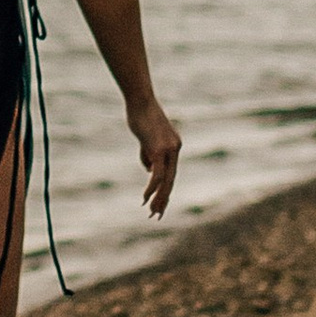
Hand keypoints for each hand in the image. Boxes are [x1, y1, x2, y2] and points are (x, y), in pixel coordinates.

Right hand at [132, 100, 181, 217]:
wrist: (141, 101)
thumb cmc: (140, 115)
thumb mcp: (145, 138)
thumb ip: (148, 154)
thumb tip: (149, 170)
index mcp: (174, 146)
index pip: (171, 173)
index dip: (165, 189)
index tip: (159, 203)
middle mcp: (175, 149)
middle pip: (171, 180)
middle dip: (163, 199)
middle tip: (157, 215)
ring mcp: (169, 150)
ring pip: (166, 180)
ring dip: (158, 198)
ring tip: (152, 212)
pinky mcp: (159, 150)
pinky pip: (157, 174)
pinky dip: (151, 188)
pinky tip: (145, 198)